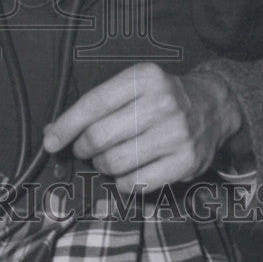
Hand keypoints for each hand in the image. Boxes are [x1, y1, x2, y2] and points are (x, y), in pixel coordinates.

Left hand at [43, 62, 243, 192]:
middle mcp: (162, 104)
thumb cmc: (159, 97)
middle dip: (83, 148)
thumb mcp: (131, 86)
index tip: (50, 142)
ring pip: (115, 163)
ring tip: (108, 158)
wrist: (212, 106)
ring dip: (102, 166)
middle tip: (85, 149)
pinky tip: (126, 172)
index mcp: (143, 78)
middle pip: (100, 137)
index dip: (66, 126)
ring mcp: (176, 134)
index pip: (93, 104)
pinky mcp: (186, 162)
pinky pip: (136, 183)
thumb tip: (52, 133)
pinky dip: (122, 182)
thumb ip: (94, 106)